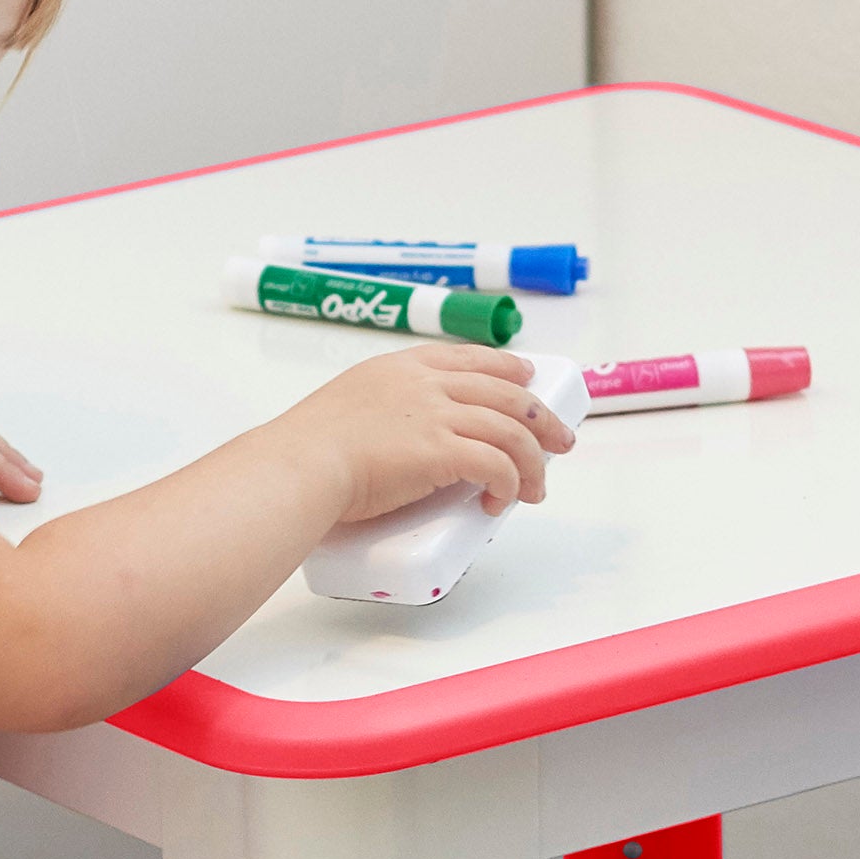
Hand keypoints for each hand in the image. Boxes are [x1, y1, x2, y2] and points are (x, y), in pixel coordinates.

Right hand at [290, 346, 571, 530]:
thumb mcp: (346, 407)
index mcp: (401, 367)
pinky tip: (503, 500)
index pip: (469, 358)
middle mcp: (425, 383)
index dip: (506, 366)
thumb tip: (397, 446)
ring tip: (537, 487)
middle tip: (560, 440)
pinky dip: (510, 484)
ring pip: (512, 429)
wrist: (299, 464)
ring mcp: (436, 415)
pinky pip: (498, 465)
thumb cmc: (308, 448)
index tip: (526, 375)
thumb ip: (379, 414)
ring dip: (534, 462)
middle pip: (506, 391)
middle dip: (541, 417)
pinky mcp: (442, 451)